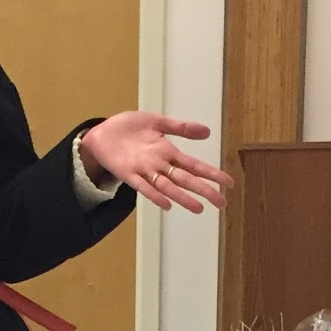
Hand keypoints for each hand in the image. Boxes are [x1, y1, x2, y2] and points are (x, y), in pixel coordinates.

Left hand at [79, 113, 232, 213]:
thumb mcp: (157, 122)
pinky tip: (167, 204)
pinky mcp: (127, 173)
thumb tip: (207, 131)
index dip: (211, 174)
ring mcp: (144, 170)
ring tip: (199, 208)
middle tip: (222, 203)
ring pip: (168, 186)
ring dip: (183, 197)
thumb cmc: (129, 127)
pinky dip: (155, 195)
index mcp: (167, 152)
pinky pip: (143, 186)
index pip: (194, 165)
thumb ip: (181, 128)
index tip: (228, 183)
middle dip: (204, 190)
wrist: (102, 132)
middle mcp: (159, 164)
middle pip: (185, 179)